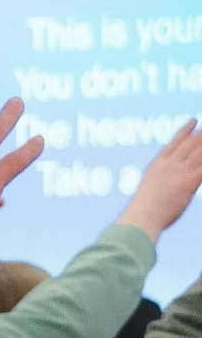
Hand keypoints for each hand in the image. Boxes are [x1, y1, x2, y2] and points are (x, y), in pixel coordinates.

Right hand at [118, 118, 201, 241]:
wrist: (142, 217)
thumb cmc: (142, 211)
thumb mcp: (148, 189)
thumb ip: (161, 181)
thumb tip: (168, 184)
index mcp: (157, 164)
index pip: (174, 141)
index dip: (186, 130)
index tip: (193, 121)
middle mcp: (169, 164)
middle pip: (190, 143)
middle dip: (201, 135)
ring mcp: (179, 172)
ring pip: (200, 151)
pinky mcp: (189, 182)